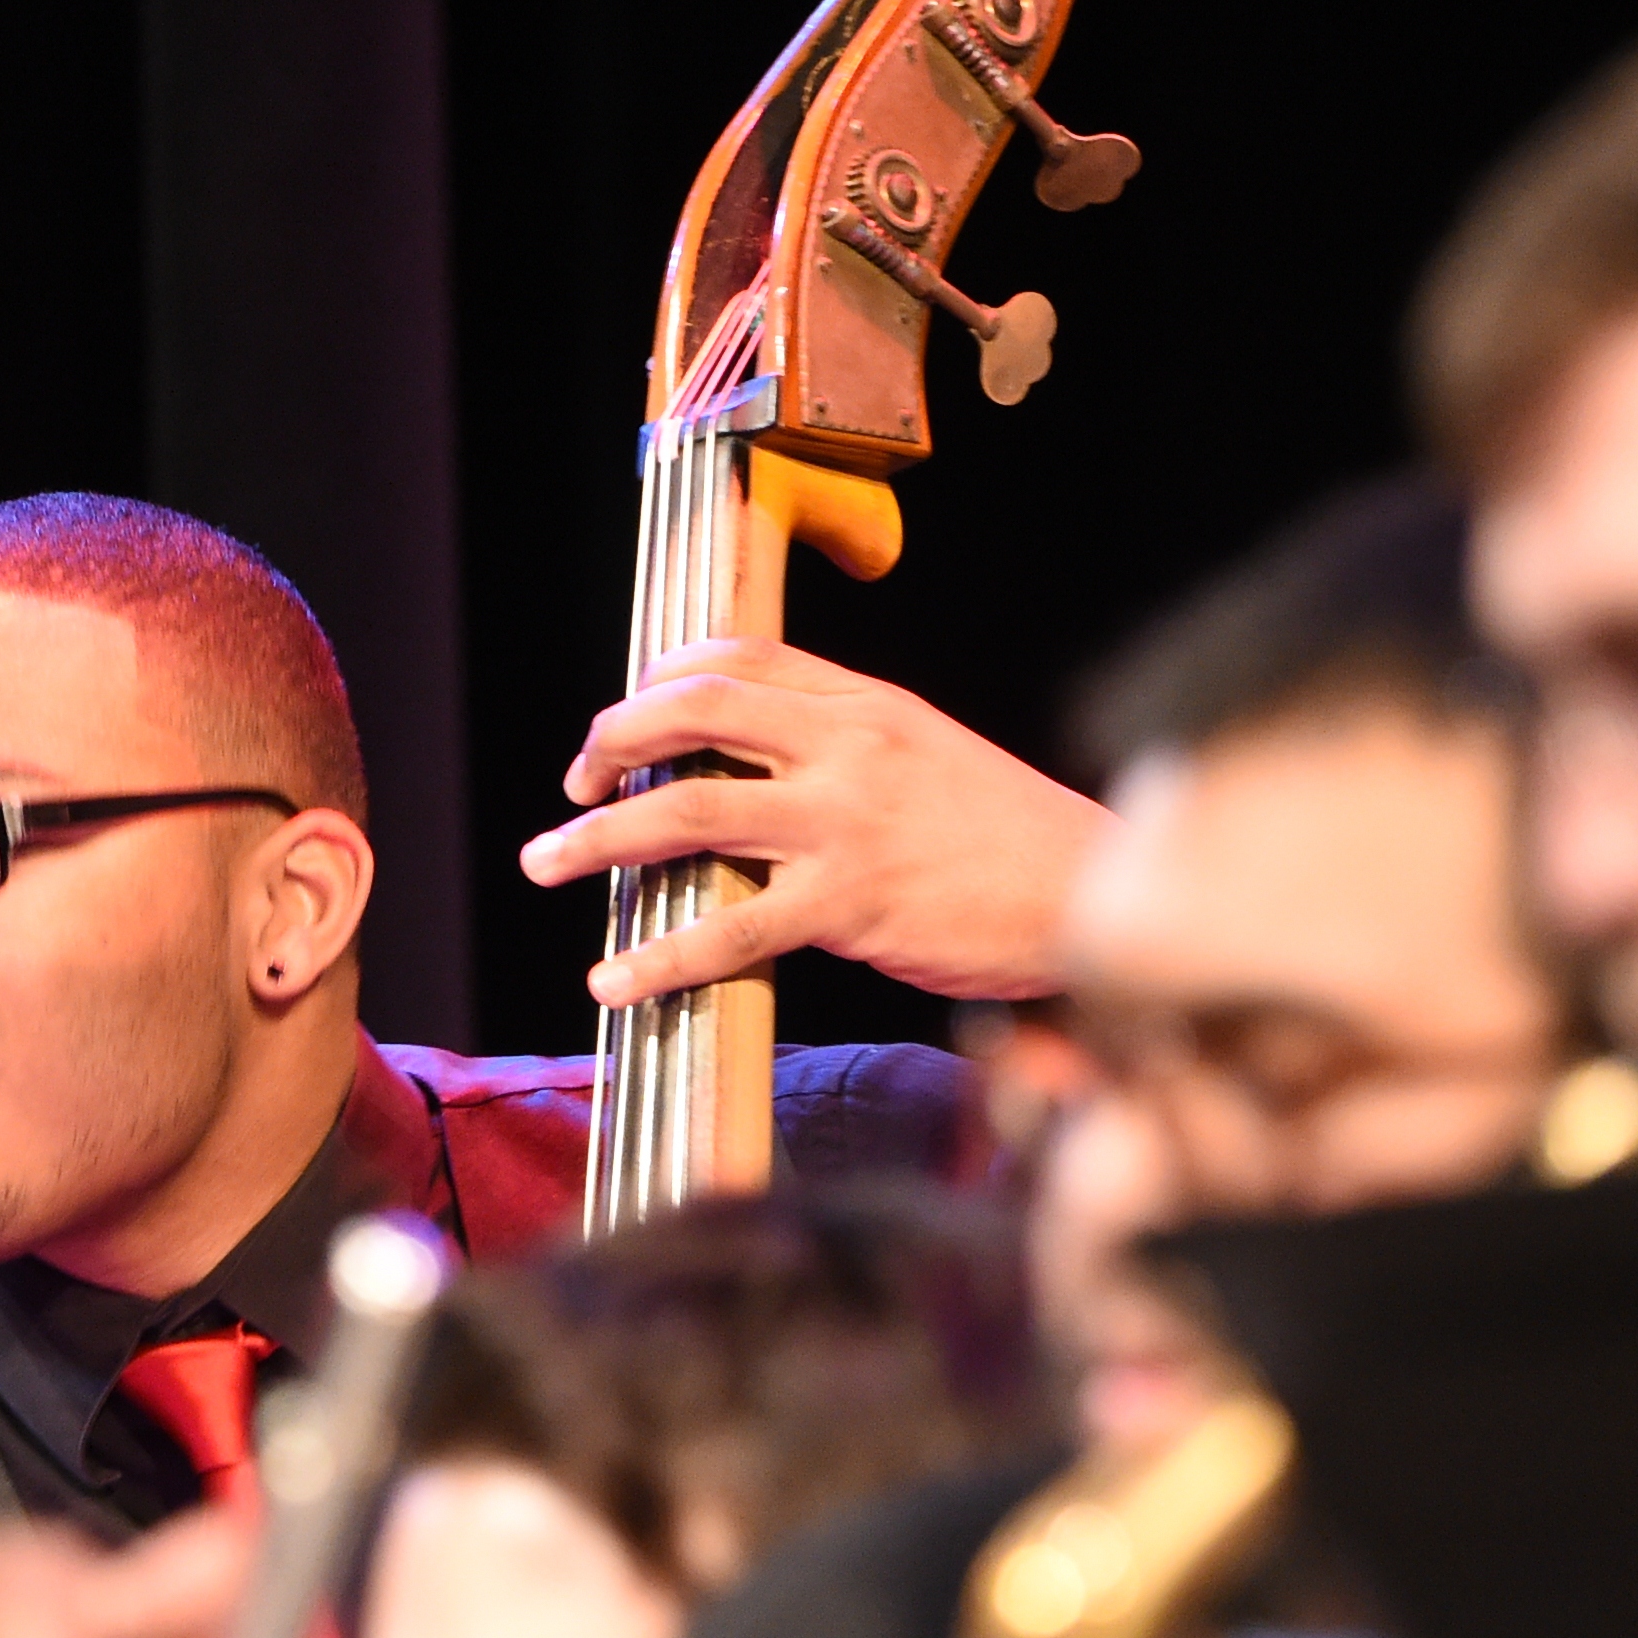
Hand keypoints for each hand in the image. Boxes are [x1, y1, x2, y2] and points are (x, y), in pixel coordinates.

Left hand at [517, 636, 1103, 1003]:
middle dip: (610, 742)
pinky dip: (657, 957)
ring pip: (687, 811)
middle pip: (692, 711)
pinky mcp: (851, 903)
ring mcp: (845, 822)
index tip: (623, 721)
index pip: (736, 657)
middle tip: (573, 785)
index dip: (658, 680)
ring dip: (597, 838)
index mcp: (865, 703)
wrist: (1094, 893)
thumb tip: (753, 761)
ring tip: (543, 861)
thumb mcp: (927, 755)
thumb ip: (843, 746)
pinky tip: (611, 980)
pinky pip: (729, 930)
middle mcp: (847, 745)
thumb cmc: (1007, 838)